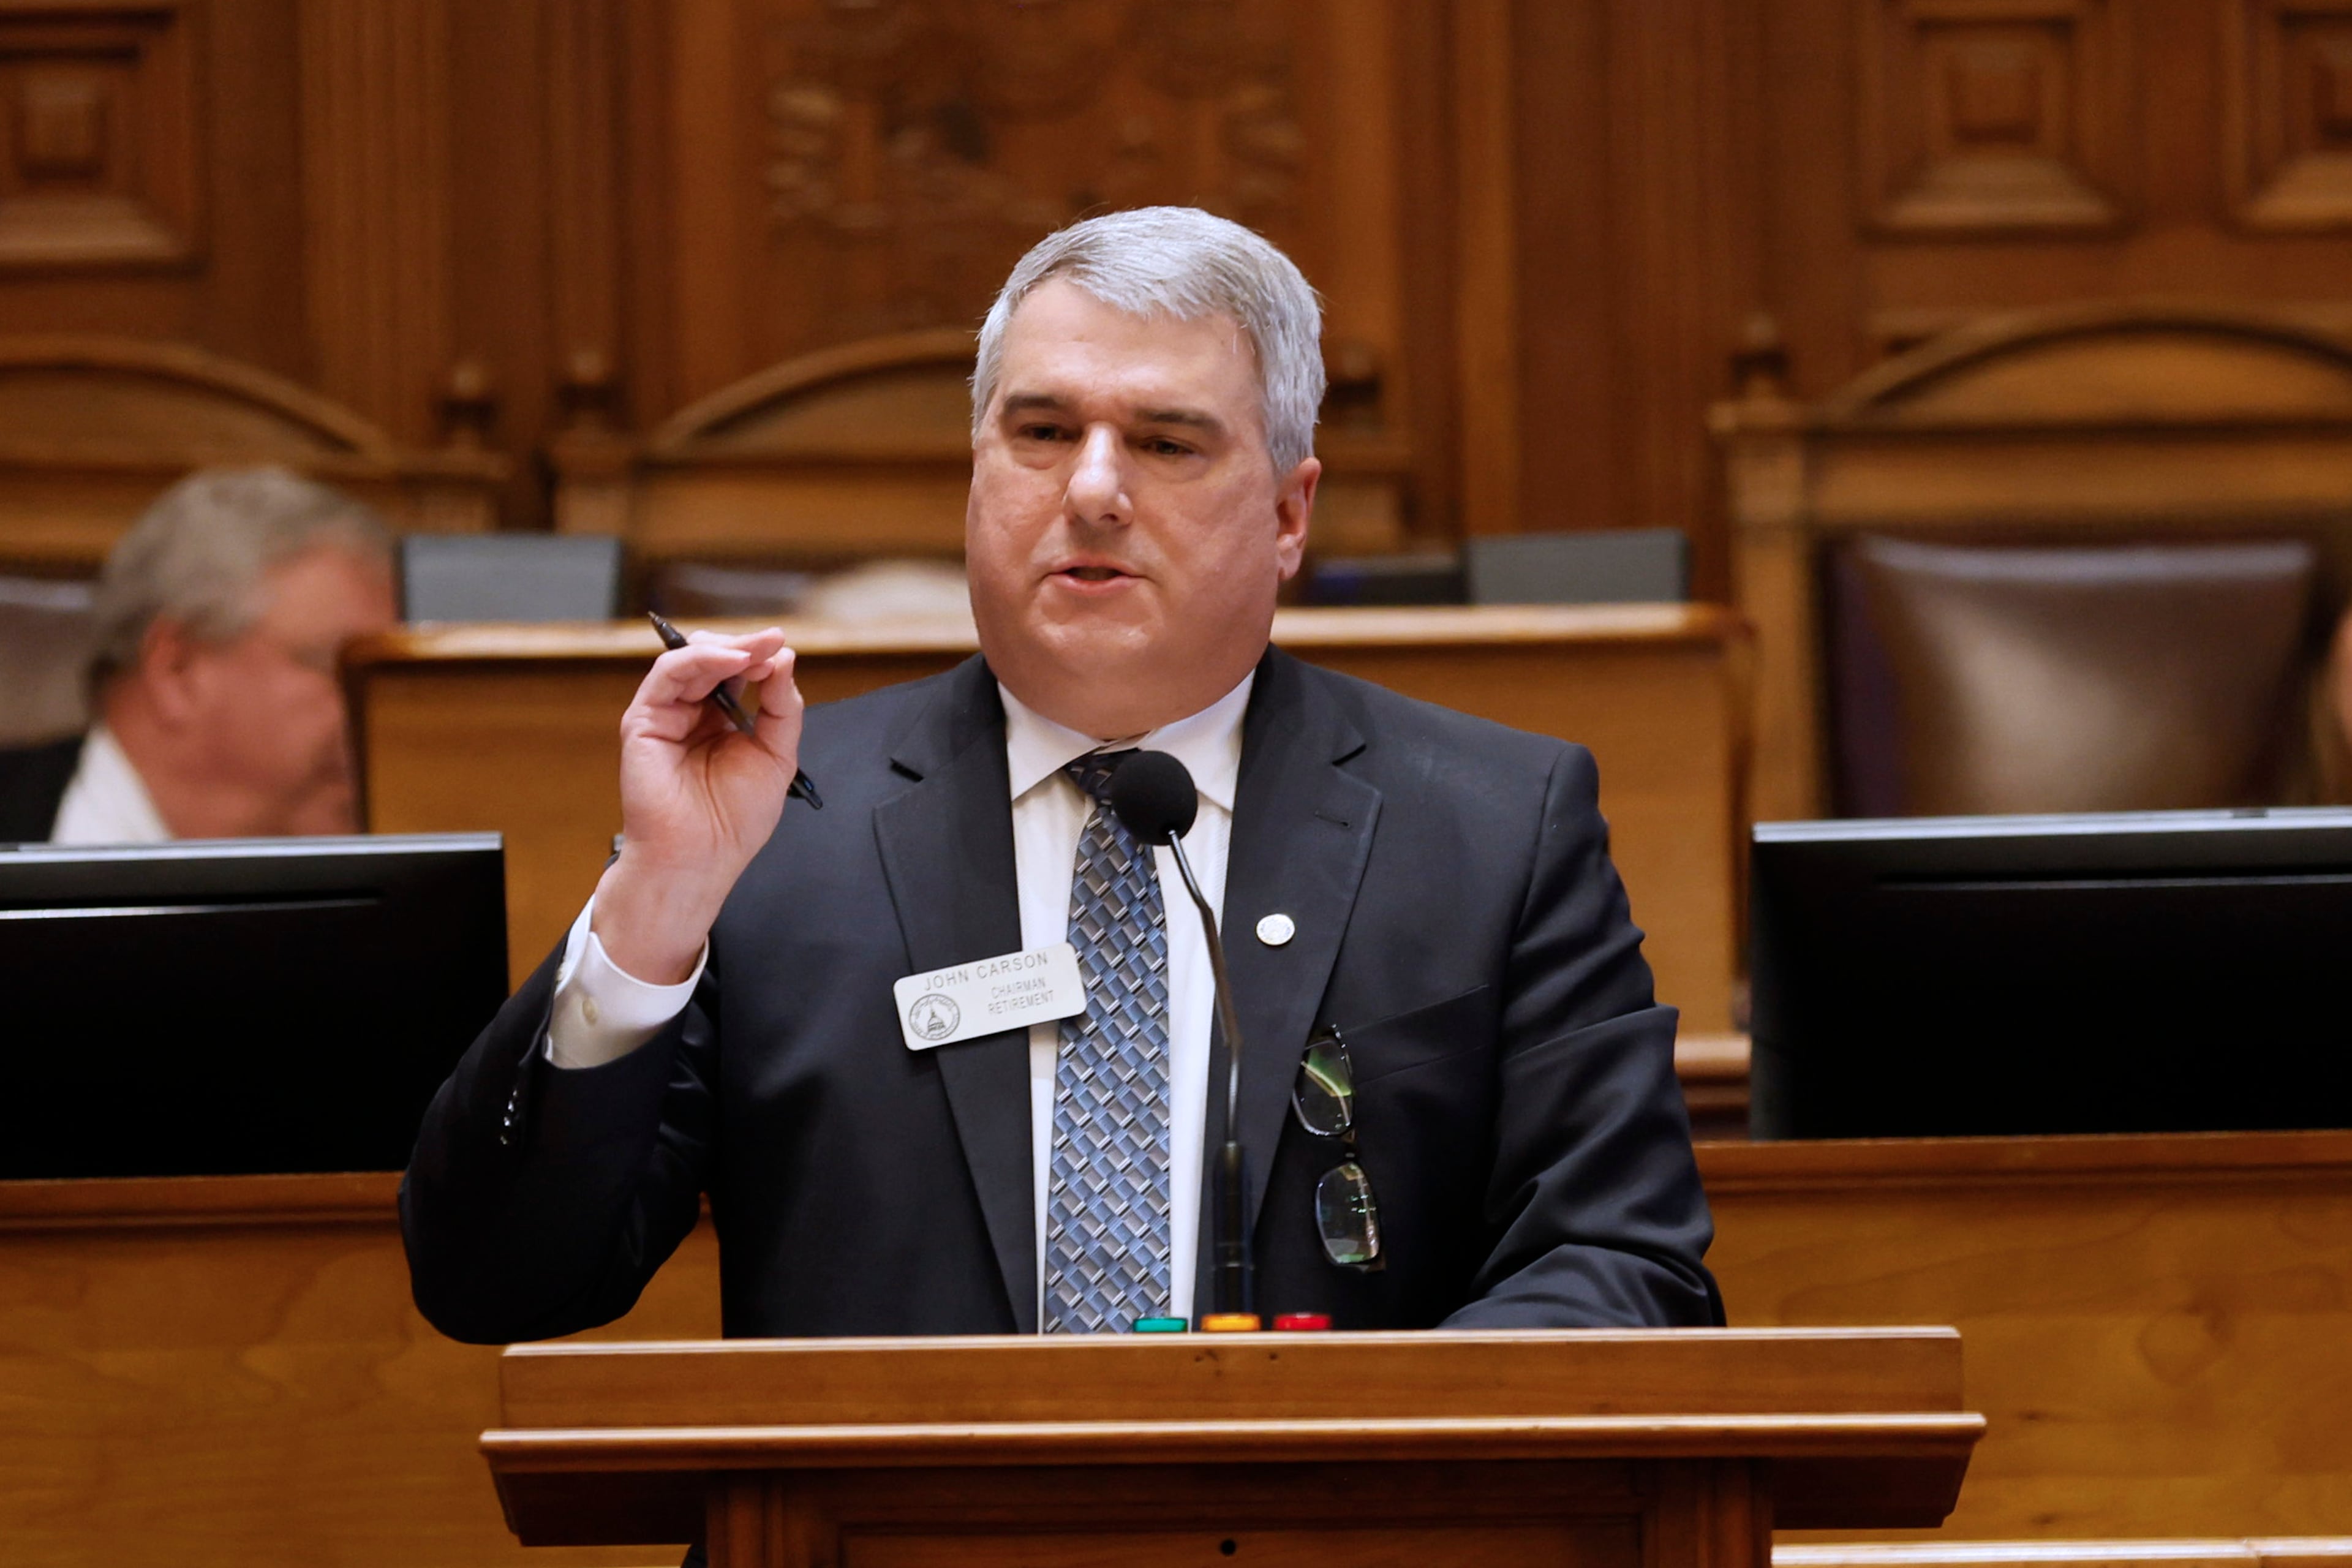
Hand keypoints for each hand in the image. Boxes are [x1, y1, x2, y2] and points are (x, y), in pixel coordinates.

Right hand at [591, 627, 804, 983]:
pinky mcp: (643, 720)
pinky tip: (732, 661)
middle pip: (715, 660)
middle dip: (746, 646)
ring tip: (757, 649)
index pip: (738, 673)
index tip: (783, 648)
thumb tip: (784, 659)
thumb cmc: (734, 820)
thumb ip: (782, 708)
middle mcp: (691, 713)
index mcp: (721, 721)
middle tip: (773, 640)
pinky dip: (700, 660)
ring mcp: (666, 714)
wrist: (700, 858)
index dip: (760, 658)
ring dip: (728, 647)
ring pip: (690, 659)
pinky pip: (667, 674)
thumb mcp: (776, 756)